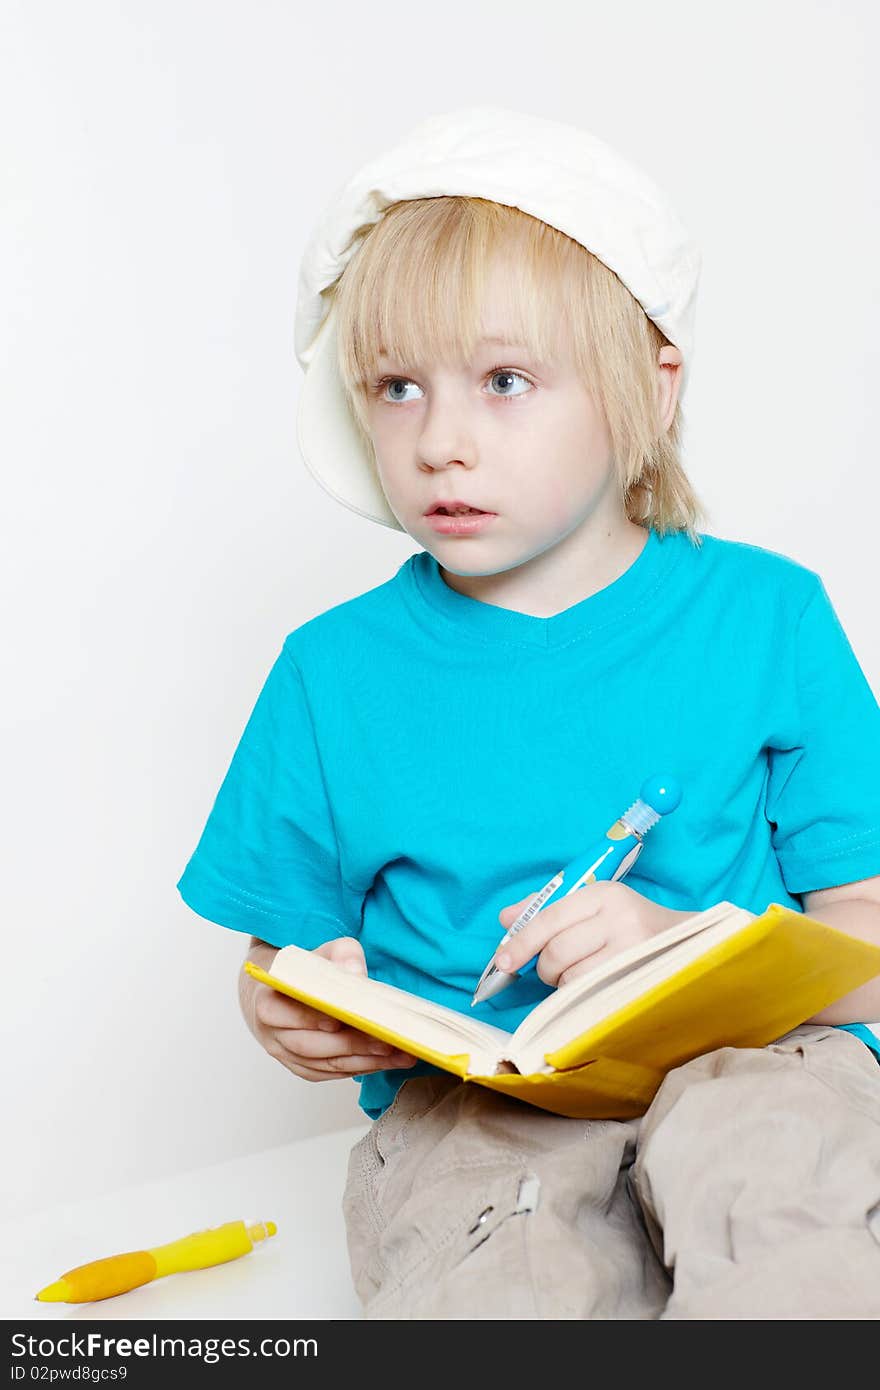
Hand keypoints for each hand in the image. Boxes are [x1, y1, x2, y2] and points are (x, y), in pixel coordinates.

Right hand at [242, 936, 417, 1080]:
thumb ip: (341, 955)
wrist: (283, 990)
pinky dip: (361, 1068)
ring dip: (364, 1062)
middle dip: (351, 1045)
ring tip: (399, 1054)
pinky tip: (388, 1060)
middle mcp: (272, 1034)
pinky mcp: (303, 1068)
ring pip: (324, 1064)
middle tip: (386, 1041)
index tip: (342, 1018)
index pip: (284, 1014)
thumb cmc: (303, 970)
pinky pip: (331, 1073)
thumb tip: (357, 974)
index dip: (311, 1018)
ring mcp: (286, 1055)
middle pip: (309, 1045)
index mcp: (267, 1001)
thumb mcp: (322, 951)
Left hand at [495, 880, 692, 987]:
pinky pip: (589, 994)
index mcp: (603, 893)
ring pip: (571, 977)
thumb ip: (547, 909)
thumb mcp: (593, 906)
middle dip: (544, 968)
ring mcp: (632, 949)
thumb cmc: (630, 924)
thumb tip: (506, 918)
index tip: (504, 962)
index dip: (521, 943)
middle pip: (556, 951)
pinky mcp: (639, 977)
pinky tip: (593, 984)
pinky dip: (580, 994)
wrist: (688, 944)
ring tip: (580, 973)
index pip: (548, 919)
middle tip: (552, 970)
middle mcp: (619, 917)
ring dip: (564, 983)